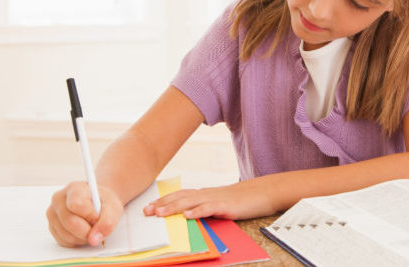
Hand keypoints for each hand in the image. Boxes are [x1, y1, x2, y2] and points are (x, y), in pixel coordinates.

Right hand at [46, 181, 123, 246]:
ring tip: (91, 229)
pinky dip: (76, 241)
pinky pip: (63, 241)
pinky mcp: (52, 227)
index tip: (98, 217)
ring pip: (66, 234)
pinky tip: (82, 233)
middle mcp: (59, 199)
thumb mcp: (113, 207)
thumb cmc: (104, 202)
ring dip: (82, 238)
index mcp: (74, 188)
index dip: (89, 216)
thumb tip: (94, 238)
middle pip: (69, 222)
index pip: (76, 205)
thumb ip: (107, 221)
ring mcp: (52, 213)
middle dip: (87, 231)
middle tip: (96, 227)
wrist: (98, 203)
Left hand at [143, 180, 274, 219]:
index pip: (179, 195)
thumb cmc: (239, 201)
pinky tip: (188, 215)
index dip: (163, 200)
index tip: (148, 206)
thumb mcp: (218, 203)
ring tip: (160, 214)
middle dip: (162, 204)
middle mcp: (206, 194)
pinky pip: (209, 208)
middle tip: (147, 211)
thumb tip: (186, 215)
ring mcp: (215, 199)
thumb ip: (203, 206)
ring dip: (174, 207)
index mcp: (203, 194)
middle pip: (180, 197)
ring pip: (191, 202)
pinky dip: (197, 211)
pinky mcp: (226, 205)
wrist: (261, 193)